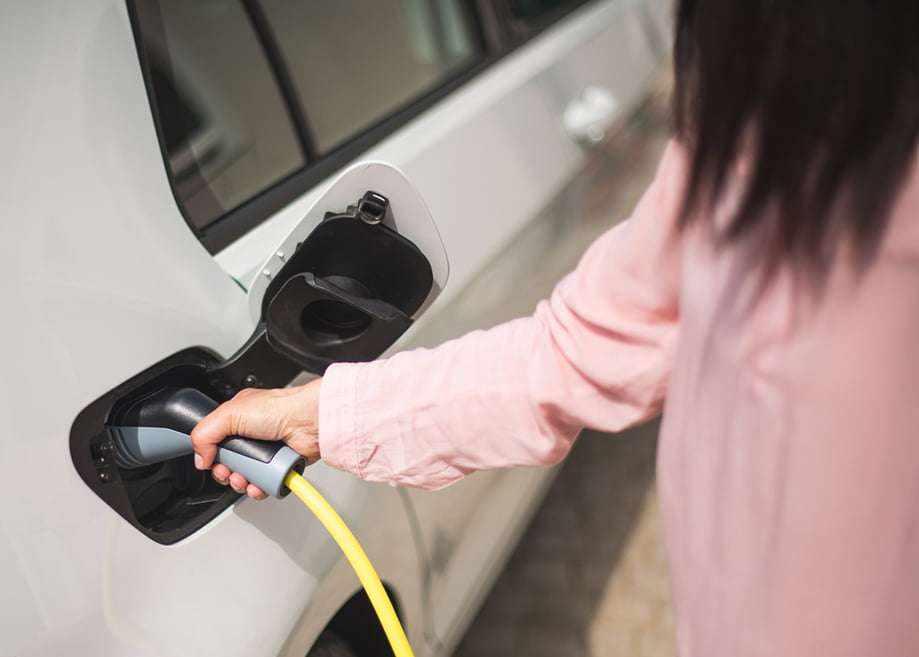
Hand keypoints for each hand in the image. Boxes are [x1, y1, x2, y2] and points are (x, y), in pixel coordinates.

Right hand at [190, 380, 320, 498]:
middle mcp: (251, 436)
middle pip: (228, 464)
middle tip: (228, 471)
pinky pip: (262, 485)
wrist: (308, 421)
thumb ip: (205, 434)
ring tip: (243, 479)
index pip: (215, 443)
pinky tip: (257, 485)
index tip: (211, 461)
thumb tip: (200, 458)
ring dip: (240, 483)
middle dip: (225, 473)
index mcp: (237, 419)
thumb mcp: (230, 413)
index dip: (211, 456)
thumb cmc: (279, 408)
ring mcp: (266, 453)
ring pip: (244, 477)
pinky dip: (257, 489)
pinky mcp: (279, 467)